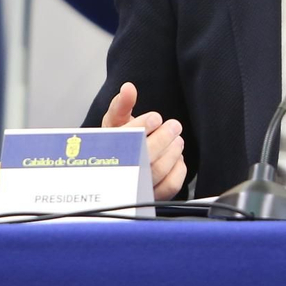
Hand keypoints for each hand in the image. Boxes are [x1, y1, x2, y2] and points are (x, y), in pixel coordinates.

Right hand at [100, 81, 186, 201]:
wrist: (114, 170)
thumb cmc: (116, 143)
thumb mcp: (115, 122)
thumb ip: (122, 104)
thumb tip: (129, 88)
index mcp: (107, 150)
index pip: (124, 139)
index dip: (142, 126)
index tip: (155, 117)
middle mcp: (119, 172)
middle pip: (144, 156)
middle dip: (163, 138)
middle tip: (173, 126)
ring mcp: (135, 187)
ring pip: (157, 171)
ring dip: (172, 152)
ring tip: (176, 140)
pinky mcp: (151, 197)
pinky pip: (169, 186)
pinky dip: (178, 170)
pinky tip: (178, 159)